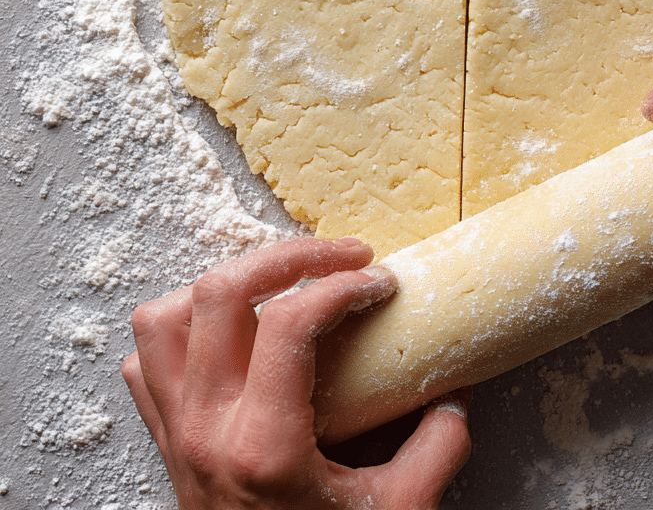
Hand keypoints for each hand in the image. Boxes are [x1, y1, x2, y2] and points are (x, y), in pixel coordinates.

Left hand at [122, 237, 470, 508]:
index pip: (289, 323)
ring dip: (221, 286)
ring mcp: (175, 434)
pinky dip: (179, 332)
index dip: (341, 285)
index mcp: (264, 447)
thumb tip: (455, 393)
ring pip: (163, 317)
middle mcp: (206, 430)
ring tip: (277, 285)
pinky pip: (145, 362)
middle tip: (339, 258)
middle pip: (218, 294)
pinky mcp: (164, 443)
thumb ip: (437, 449)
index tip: (381, 284)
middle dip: (285, 256)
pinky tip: (229, 336)